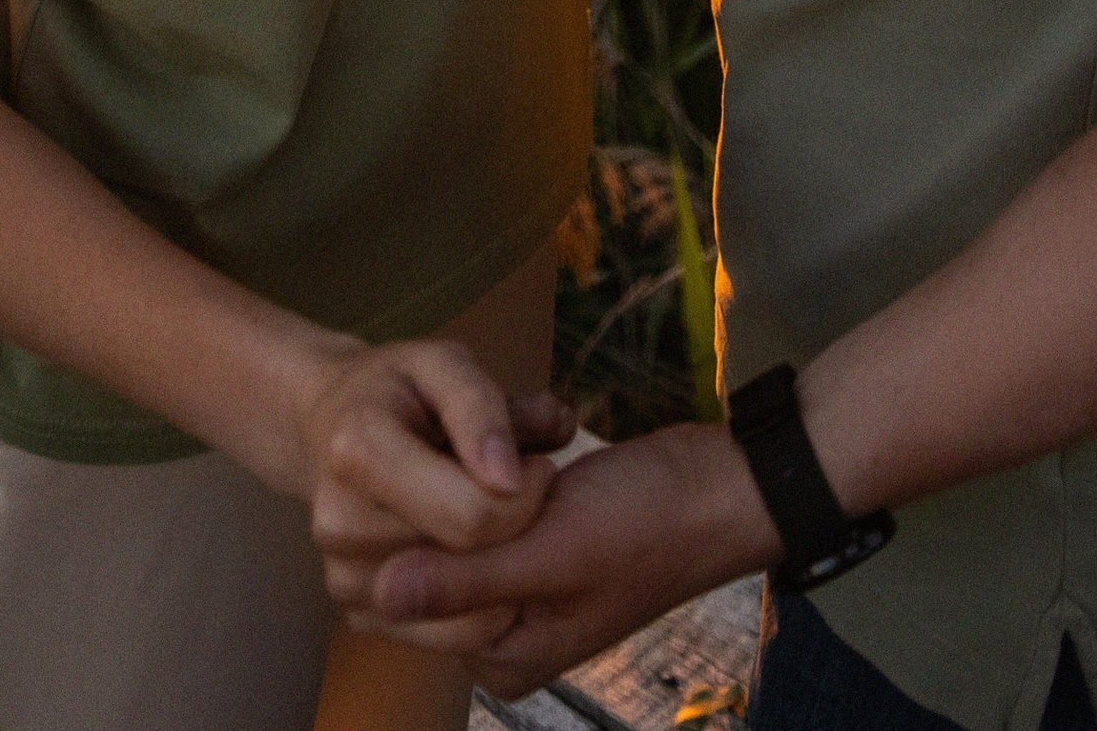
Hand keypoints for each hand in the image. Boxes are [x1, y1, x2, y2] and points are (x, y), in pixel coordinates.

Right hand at [302, 334, 574, 623]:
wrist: (335, 426)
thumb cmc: (403, 390)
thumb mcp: (443, 364)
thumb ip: (483, 407)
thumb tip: (510, 479)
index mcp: (356, 449)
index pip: (470, 515)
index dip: (527, 496)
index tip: (540, 467)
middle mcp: (337, 522)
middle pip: (463, 563)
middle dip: (512, 532)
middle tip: (522, 491)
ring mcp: (341, 575)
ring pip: (456, 606)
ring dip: (493, 567)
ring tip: (488, 514)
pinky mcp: (356, 612)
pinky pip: (441, 635)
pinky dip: (474, 603)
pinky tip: (468, 549)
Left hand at [331, 421, 776, 688]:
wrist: (720, 487)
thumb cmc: (646, 525)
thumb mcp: (553, 553)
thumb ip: (465, 580)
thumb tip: (376, 595)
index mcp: (503, 660)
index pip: (413, 599)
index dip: (421, 525)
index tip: (453, 464)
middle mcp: (505, 637)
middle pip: (431, 563)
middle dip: (450, 496)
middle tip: (499, 448)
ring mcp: (521, 591)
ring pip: (453, 526)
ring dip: (472, 475)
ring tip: (523, 440)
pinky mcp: (535, 546)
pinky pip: (484, 509)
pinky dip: (497, 470)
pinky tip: (528, 436)